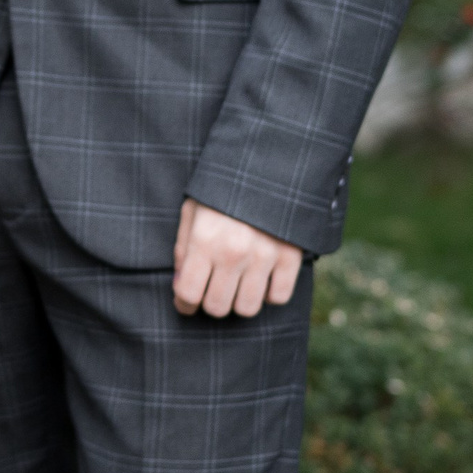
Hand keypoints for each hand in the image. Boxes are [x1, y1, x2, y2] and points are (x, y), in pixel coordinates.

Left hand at [173, 200, 302, 318]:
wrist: (269, 164)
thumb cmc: (223, 188)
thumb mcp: (193, 209)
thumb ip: (183, 249)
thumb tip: (181, 285)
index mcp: (205, 239)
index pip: (188, 293)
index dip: (184, 304)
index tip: (186, 302)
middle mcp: (234, 252)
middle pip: (217, 307)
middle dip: (211, 302)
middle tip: (213, 289)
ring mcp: (265, 256)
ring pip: (247, 308)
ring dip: (239, 301)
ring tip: (238, 284)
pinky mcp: (291, 256)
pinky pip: (279, 297)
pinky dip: (269, 294)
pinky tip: (262, 279)